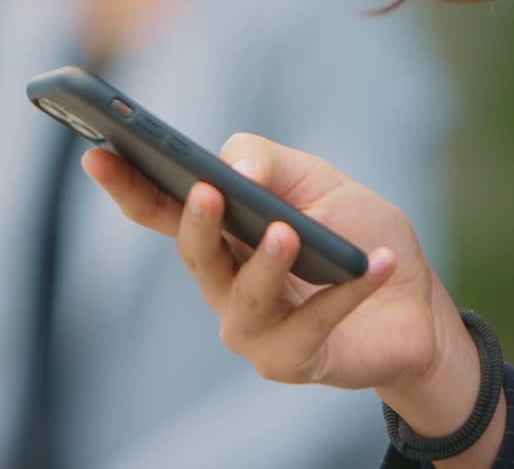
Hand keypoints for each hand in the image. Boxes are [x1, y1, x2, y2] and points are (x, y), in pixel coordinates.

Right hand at [83, 133, 468, 392]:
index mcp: (220, 234)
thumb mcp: (317, 180)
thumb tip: (234, 166)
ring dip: (265, 264)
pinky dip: (346, 292)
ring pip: (243, 297)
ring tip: (287, 232)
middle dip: (196, 223)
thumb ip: (271, 162)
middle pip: (194, 254)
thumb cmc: (356, 234)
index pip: (160, 210)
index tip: (97, 153)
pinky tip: (374, 262)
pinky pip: (311, 325)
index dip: (126, 185)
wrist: (416, 303)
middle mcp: (223, 283)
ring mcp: (251, 328)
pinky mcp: (290, 360)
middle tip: (207, 191)